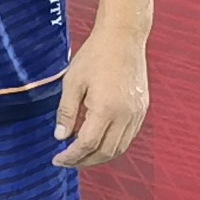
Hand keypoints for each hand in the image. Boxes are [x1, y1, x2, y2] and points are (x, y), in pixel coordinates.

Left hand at [54, 23, 150, 168]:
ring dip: (100, 156)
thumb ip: (66, 112)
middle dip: (85, 161)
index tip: (57, 160)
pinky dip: (113, 145)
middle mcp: (125, 115)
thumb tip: (60, 137)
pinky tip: (99, 141)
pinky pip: (129, 136)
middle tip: (67, 161)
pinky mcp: (142, 109)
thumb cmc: (94, 56)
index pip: (88, 144)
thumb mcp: (72, 82)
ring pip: (120, 148)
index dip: (71, 156)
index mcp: (106, 109)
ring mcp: (137, 113)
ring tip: (81, 155)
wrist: (122, 38)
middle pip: (106, 152)